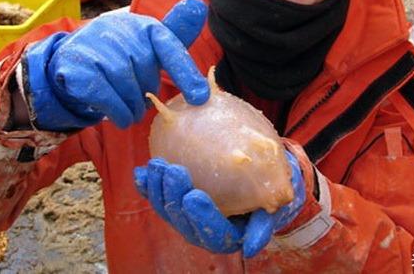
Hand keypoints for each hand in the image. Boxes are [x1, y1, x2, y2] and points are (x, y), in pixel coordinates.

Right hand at [24, 0, 208, 130]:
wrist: (72, 61)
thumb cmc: (121, 55)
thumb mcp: (149, 44)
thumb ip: (176, 31)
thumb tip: (199, 5)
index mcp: (142, 25)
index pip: (169, 45)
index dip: (185, 72)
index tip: (200, 98)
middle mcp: (118, 29)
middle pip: (146, 70)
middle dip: (148, 91)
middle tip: (144, 102)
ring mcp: (94, 44)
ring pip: (126, 85)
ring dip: (133, 106)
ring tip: (132, 113)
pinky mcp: (76, 65)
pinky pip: (106, 95)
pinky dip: (117, 111)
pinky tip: (120, 117)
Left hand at [133, 150, 305, 257]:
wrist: (261, 180)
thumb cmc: (269, 194)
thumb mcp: (273, 209)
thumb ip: (263, 226)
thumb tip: (251, 247)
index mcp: (226, 236)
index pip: (211, 232)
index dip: (201, 216)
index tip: (194, 196)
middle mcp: (202, 230)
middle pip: (183, 218)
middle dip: (174, 195)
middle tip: (173, 170)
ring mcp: (186, 215)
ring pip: (167, 207)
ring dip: (158, 188)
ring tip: (157, 165)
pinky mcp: (176, 200)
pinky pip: (157, 195)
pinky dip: (147, 186)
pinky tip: (140, 173)